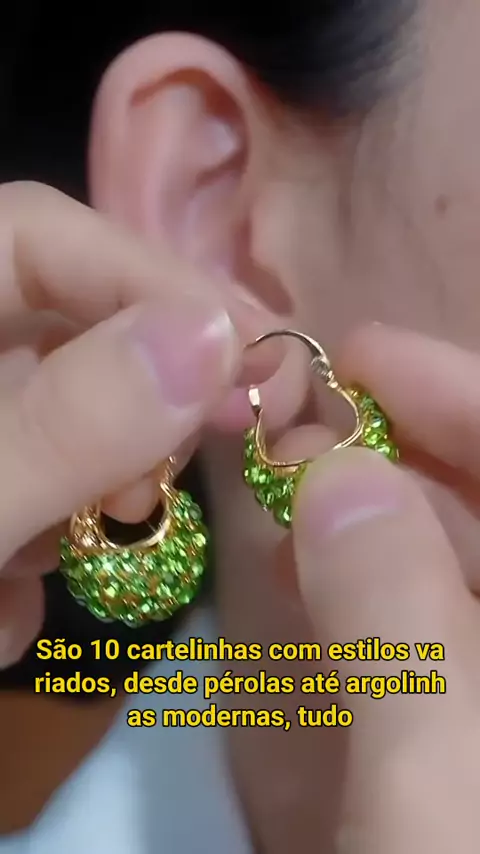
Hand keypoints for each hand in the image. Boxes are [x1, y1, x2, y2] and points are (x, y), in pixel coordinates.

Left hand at [0, 181, 266, 667]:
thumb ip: (66, 425)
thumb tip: (211, 340)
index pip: (38, 232)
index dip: (148, 278)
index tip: (252, 356)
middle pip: (65, 335)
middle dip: (135, 407)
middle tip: (183, 470)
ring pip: (56, 431)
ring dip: (75, 503)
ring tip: (56, 568)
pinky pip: (24, 497)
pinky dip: (30, 557)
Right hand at [292, 324, 479, 852]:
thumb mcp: (439, 796)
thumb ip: (397, 626)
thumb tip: (334, 473)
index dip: (461, 391)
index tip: (359, 355)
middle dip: (406, 447)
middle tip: (303, 419)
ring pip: (464, 559)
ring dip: (382, 511)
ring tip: (293, 484)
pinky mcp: (473, 723)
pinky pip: (439, 620)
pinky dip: (380, 580)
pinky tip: (321, 567)